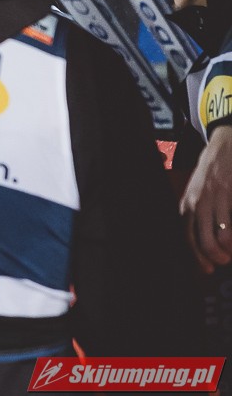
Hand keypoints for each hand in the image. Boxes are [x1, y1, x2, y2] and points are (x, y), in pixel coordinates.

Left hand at [180, 124, 231, 273]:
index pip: (187, 235)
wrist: (225, 146)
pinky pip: (229, 220)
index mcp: (187, 204)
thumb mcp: (198, 193)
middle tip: (220, 263)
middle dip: (211, 256)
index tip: (206, 268)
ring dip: (224, 248)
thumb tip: (202, 240)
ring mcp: (213, 197)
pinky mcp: (227, 191)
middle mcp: (197, 202)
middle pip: (200, 239)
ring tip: (229, 253)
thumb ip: (198, 214)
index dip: (196, 255)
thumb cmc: (212, 174)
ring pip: (218, 233)